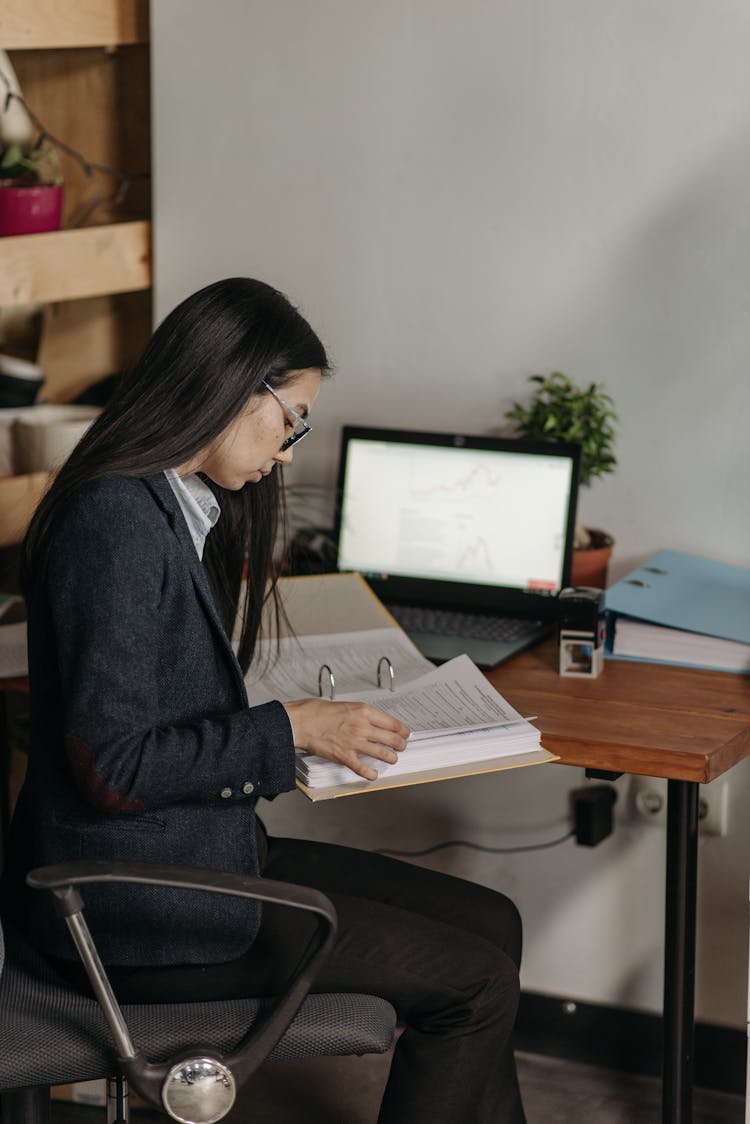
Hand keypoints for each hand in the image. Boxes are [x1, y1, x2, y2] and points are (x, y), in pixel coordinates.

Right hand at [282, 699, 410, 780]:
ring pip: (382, 753)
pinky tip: (374, 775)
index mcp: (364, 712)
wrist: (301, 722)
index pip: (392, 723)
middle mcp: (362, 727)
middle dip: (401, 744)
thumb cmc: (317, 712)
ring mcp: (354, 743)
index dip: (403, 730)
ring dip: (391, 758)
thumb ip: (360, 714)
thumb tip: (371, 721)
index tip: (405, 733)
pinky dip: (371, 774)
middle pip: (392, 739)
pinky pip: (363, 768)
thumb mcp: (346, 705)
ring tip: (392, 759)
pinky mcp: (345, 756)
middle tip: (402, 747)